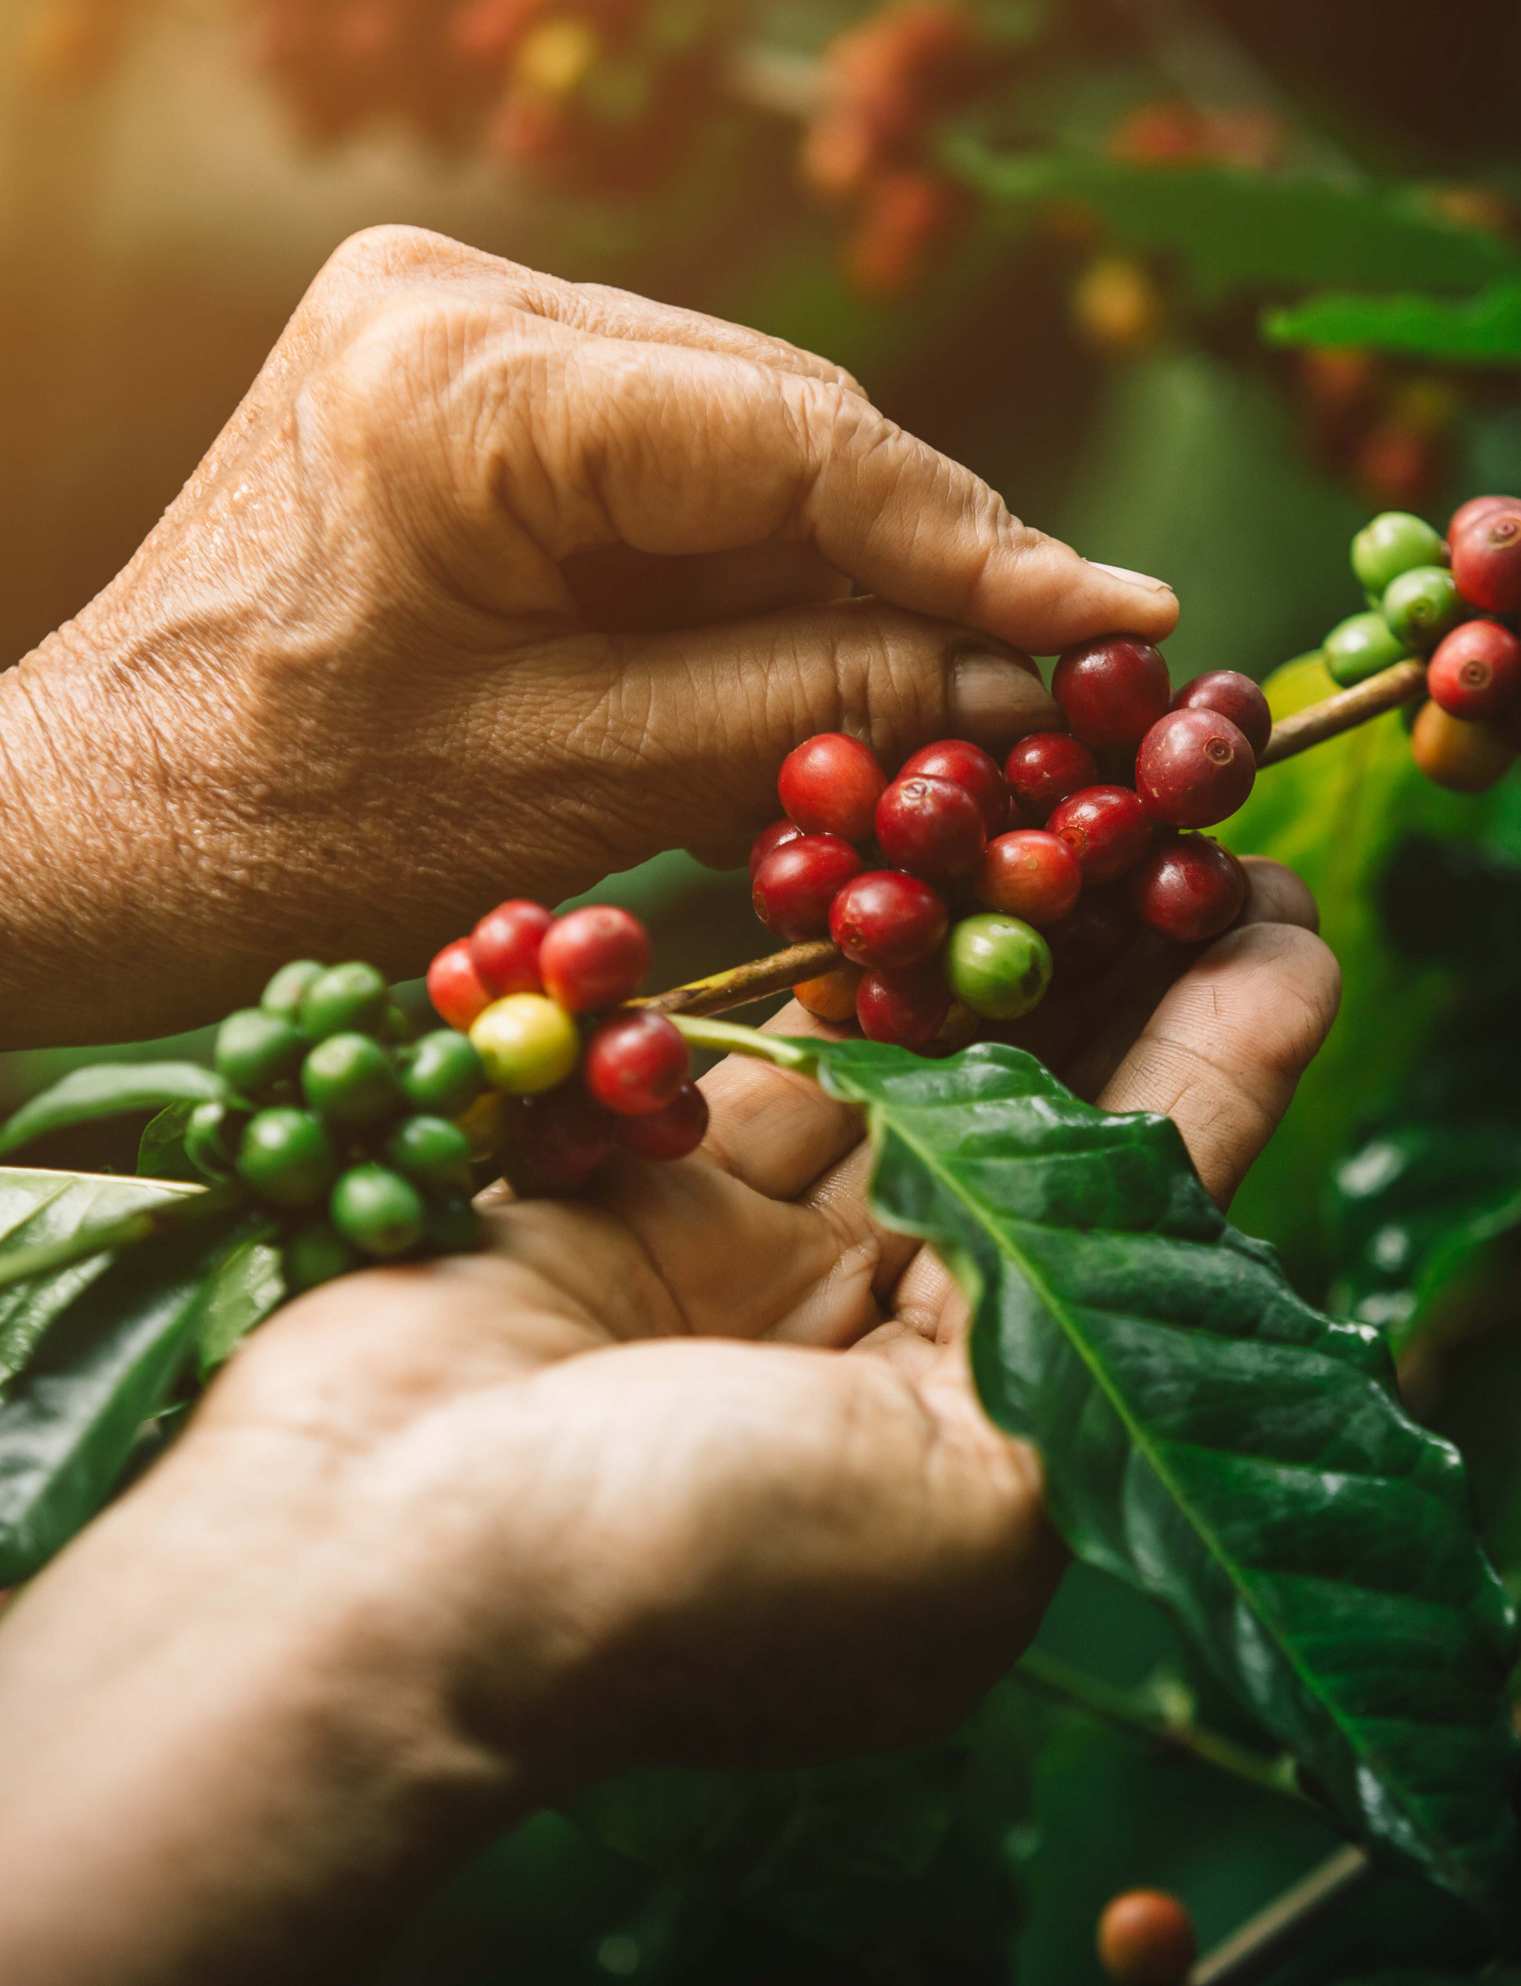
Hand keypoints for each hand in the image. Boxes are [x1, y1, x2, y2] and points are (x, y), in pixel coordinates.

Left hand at [0, 226, 1171, 1044]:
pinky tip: (837, 641)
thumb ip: (799, 703)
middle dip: (924, 554)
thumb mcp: (570, 781)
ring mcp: (453, 326)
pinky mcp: (459, 384)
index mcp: (463, 380)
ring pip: (734, 437)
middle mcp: (460, 300)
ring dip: (849, 561)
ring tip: (972, 673)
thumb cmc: (289, 833)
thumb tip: (1010, 680)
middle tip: (1065, 665)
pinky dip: (752, 562)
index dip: (974, 540)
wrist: (106, 828)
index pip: (792, 439)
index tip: (1117, 620)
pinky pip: (661, 464)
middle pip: (776, 419)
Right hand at [0, 862, 1335, 1985]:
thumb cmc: (698, 1569)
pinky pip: (755, 1048)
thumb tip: (1201, 1156)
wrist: (374, 1568)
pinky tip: (902, 855)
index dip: (1224, 1060)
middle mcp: (883, 1352)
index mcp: (991, 1448)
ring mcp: (754, 1263)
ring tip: (1069, 802)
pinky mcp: (641, 1187)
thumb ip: (1095, 1307)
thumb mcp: (977, 1494)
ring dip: (978, 940)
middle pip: (1026, 1124)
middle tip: (1183, 817)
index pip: (1135, 1217)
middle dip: (1108, 976)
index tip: (1281, 912)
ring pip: (897, 1065)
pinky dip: (827, 960)